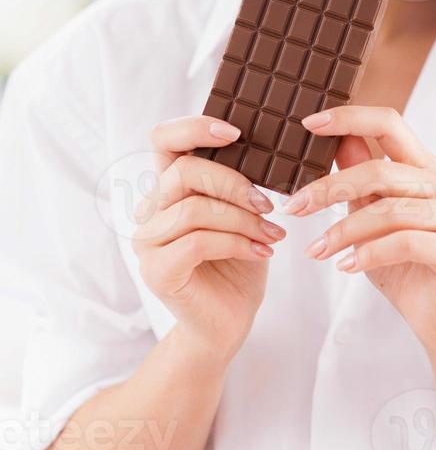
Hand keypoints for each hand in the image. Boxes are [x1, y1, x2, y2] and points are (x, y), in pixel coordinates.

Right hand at [131, 115, 285, 361]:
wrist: (229, 322)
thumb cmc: (238, 260)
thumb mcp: (243, 211)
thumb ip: (239, 180)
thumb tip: (268, 145)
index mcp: (168, 187)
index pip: (163, 139)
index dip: (194, 127)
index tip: (235, 133)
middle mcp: (150, 210)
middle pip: (183, 171)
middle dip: (234, 183)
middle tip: (268, 205)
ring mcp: (147, 242)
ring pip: (194, 209)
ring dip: (243, 220)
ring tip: (273, 233)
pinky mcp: (157, 271)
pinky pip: (199, 241)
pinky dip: (238, 243)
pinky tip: (264, 251)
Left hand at [282, 105, 435, 350]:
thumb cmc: (402, 263)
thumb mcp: (372, 216)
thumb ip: (360, 178)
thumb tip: (337, 139)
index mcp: (425, 167)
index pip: (389, 123)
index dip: (350, 118)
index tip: (309, 124)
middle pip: (380, 170)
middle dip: (329, 188)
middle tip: (294, 206)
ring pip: (386, 210)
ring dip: (342, 231)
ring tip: (315, 249)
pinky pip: (402, 242)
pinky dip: (367, 253)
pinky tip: (345, 266)